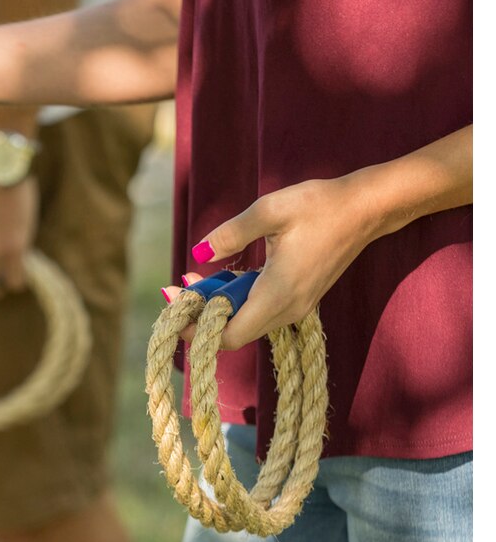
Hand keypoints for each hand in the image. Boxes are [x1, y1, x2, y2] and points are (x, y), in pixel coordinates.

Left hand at [163, 175, 380, 349]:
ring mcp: (297, 307)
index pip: (229, 336)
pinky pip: (260, 312)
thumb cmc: (320, 205)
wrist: (366, 208)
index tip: (175, 311)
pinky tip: (222, 278)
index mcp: (278, 294)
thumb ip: (231, 234)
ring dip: (217, 307)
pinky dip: (236, 300)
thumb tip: (198, 251)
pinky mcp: (300, 299)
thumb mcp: (270, 210)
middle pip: (233, 334)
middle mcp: (288, 310)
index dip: (197, 332)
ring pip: (246, 323)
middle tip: (177, 289)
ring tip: (193, 280)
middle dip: (201, 316)